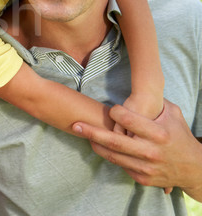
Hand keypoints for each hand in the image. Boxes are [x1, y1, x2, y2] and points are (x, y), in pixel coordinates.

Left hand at [73, 99, 201, 200]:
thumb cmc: (179, 135)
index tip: (112, 109)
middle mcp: (151, 152)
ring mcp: (146, 167)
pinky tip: (99, 146)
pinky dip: (109, 155)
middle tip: (75, 125)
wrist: (194, 168)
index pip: (128, 120)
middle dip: (92, 132)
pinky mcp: (142, 178)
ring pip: (113, 155)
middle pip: (114, 141)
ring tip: (82, 133)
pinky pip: (120, 165)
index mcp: (158, 133)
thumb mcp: (173, 114)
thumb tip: (139, 86)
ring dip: (95, 144)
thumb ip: (156, 102)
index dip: (116, 112)